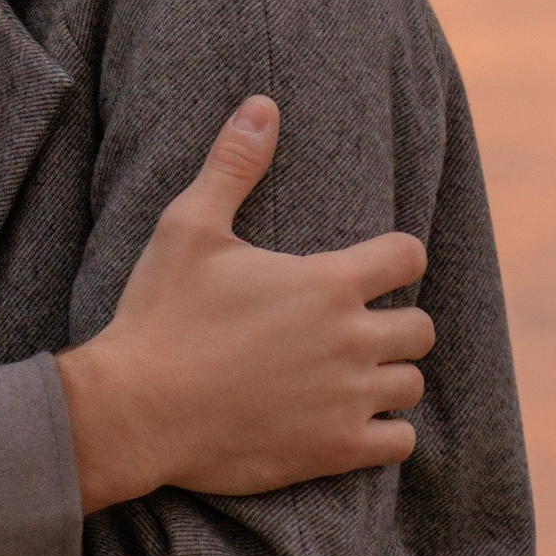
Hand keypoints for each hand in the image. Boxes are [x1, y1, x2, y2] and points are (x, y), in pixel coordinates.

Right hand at [53, 99, 429, 508]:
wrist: (135, 410)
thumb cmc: (161, 316)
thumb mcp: (189, 228)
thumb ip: (233, 166)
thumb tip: (262, 105)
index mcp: (327, 283)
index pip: (408, 256)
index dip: (396, 257)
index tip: (374, 268)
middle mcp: (350, 339)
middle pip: (420, 327)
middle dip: (395, 322)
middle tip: (355, 329)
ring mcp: (347, 398)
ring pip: (411, 384)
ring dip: (390, 378)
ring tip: (353, 377)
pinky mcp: (335, 450)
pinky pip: (400, 442)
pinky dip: (387, 433)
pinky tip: (355, 424)